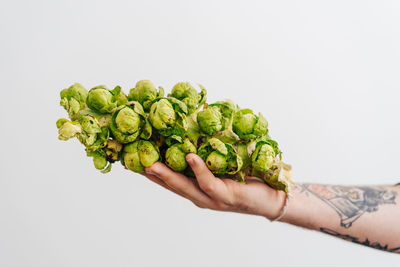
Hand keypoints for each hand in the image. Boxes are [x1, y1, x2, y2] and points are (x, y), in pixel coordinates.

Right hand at [141, 153, 286, 219]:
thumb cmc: (247, 178)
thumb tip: (198, 123)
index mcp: (196, 188)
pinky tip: (190, 157)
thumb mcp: (222, 164)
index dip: (151, 172)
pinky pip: (208, 182)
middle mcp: (200, 195)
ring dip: (166, 175)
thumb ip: (208, 151)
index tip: (133, 161)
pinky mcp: (225, 195)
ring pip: (183, 187)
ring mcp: (211, 198)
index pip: (169, 180)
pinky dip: (198, 169)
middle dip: (151, 175)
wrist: (272, 197)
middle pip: (170, 185)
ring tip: (150, 163)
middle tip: (132, 162)